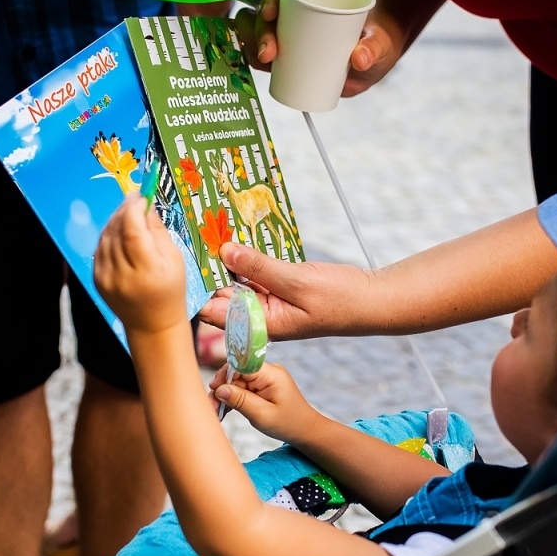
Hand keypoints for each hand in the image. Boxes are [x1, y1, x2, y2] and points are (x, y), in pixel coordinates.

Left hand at [94, 196, 190, 335]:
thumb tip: (146, 205)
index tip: (141, 195)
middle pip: (116, 231)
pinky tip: (119, 231)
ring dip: (115, 220)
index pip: (132, 229)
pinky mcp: (97, 280)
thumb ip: (158, 231)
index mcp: (146, 270)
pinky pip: (99, 249)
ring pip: (105, 237)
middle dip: (124, 210)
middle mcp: (121, 274)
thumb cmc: (170, 291)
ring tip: (128, 213)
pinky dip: (108, 235)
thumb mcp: (174, 260)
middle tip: (134, 199)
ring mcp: (105, 278)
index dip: (133, 208)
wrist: (152, 325)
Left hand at [197, 244, 376, 339]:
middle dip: (209, 270)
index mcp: (261, 325)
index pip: (216, 312)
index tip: (184, 260)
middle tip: (192, 235)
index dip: (198, 289)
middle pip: (223, 295)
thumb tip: (225, 251)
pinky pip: (256, 273)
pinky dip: (248, 258)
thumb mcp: (297, 282)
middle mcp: (261, 316)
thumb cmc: (340, 300)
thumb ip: (259, 267)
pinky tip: (237, 237)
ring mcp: (270, 302)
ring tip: (210, 230)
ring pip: (238, 281)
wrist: (372, 300)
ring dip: (227, 260)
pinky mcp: (280, 289)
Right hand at [210, 363, 320, 443]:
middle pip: (237, 373)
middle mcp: (267, 372)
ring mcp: (264, 379)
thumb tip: (220, 388)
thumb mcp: (262, 415)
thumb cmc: (287, 424)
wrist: (304, 430)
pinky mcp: (262, 386)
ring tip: (215, 412)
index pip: (242, 364)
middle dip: (222, 389)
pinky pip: (242, 388)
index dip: (225, 374)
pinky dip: (233, 399)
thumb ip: (240, 400)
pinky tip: (223, 410)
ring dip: (225, 395)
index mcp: (271, 374)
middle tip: (211, 407)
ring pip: (237, 382)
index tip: (214, 388)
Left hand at [232, 0, 405, 97]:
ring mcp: (294, 29)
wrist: (383, 23)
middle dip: (256, 35)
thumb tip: (360, 58)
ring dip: (259, 16)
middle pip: (262, 42)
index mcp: (304, 72)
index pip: (271, 67)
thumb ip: (372, 53)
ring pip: (265, 23)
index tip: (267, 54)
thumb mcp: (378, 52)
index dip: (260, 58)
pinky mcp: (299, 9)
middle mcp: (293, 51)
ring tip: (268, 9)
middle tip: (269, 23)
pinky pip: (278, 3)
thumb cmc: (378, 47)